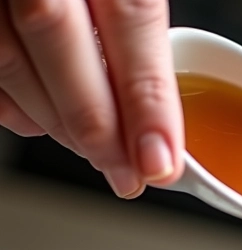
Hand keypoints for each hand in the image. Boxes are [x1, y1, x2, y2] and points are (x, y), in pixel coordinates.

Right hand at [0, 0, 182, 197]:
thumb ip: (138, 13)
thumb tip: (163, 106)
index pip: (129, 16)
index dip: (146, 99)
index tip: (161, 160)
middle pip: (57, 40)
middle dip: (98, 127)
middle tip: (128, 178)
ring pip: (9, 56)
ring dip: (57, 122)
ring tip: (98, 155)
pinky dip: (12, 102)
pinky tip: (42, 122)